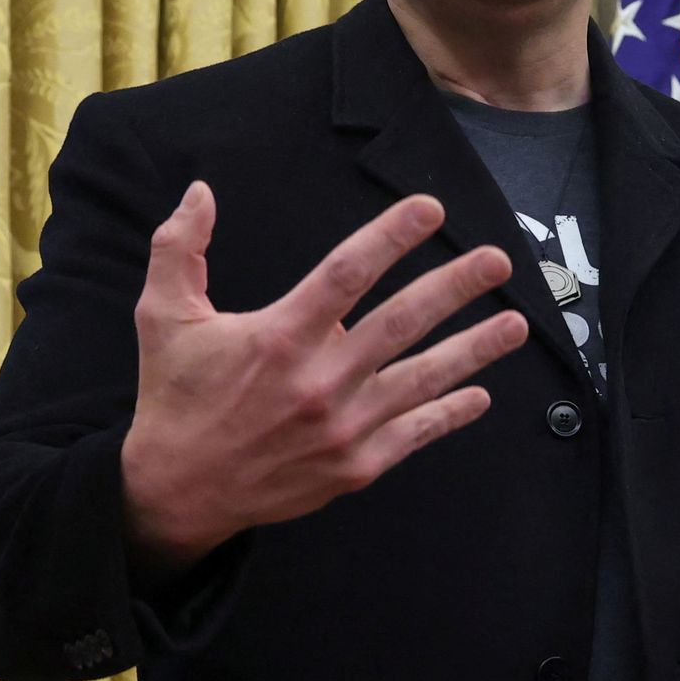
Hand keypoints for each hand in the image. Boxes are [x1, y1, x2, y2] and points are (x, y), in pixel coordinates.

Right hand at [116, 183, 528, 572]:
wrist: (180, 489)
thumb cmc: (176, 395)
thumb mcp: (163, 316)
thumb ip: (180, 249)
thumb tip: (201, 191)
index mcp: (278, 337)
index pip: (347, 273)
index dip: (391, 236)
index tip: (429, 209)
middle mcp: (318, 381)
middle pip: (402, 323)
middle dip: (455, 287)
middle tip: (497, 260)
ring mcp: (343, 427)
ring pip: (423, 379)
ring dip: (475, 350)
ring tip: (516, 322)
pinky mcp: (355, 466)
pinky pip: (414, 434)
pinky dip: (450, 414)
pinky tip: (481, 394)